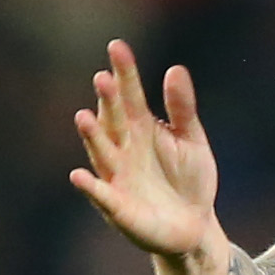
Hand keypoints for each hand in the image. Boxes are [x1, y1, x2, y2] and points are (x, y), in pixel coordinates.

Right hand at [67, 40, 227, 262]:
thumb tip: (175, 68)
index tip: (118, 47)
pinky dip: (91, 188)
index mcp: (141, 128)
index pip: (131, 95)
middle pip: (113, 120)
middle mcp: (123, 149)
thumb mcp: (191, 140)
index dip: (124, 73)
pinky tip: (78, 176)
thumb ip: (181, 108)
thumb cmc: (189, 180)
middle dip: (107, 101)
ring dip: (92, 137)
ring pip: (102, 153)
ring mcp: (118, 178)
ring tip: (84, 116)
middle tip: (103, 77)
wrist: (195, 227)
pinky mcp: (120, 209)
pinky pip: (104, 197)